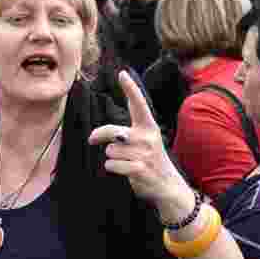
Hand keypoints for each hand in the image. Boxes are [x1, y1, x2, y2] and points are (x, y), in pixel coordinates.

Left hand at [88, 70, 191, 211]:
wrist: (167, 185)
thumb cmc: (150, 160)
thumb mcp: (146, 139)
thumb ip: (130, 128)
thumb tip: (112, 118)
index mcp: (149, 127)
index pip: (138, 104)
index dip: (130, 88)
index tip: (121, 73)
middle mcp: (148, 137)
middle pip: (112, 131)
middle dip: (99, 135)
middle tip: (92, 139)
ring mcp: (145, 154)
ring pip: (110, 151)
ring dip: (111, 157)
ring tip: (125, 161)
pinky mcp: (140, 169)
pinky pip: (112, 165)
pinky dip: (113, 168)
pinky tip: (125, 171)